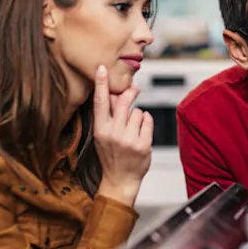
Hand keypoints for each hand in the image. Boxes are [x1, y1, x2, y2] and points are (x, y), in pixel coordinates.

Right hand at [92, 64, 152, 205]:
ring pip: (138, 111)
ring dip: (138, 115)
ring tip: (133, 127)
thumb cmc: (111, 154)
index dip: (101, 84)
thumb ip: (107, 114)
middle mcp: (113, 134)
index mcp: (100, 130)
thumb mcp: (103, 135)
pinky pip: (148, 120)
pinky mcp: (143, 145)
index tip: (102, 69)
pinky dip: (146, 122)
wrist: (120, 179)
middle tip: (134, 89)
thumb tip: (111, 91)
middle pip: (123, 102)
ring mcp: (129, 140)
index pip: (99, 103)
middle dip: (130, 92)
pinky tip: (141, 131)